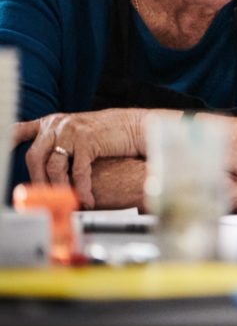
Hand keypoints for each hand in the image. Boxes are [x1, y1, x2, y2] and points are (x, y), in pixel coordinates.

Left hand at [15, 109, 147, 208]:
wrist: (134, 126)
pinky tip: (86, 199)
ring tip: (65, 202)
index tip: (1, 153)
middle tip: (41, 199)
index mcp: (51, 123)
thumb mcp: (77, 132)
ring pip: (54, 166)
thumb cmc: (107, 134)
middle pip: (34, 157)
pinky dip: (82, 188)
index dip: (7, 142)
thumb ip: (59, 144)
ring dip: (59, 188)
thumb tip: (46, 172)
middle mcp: (57, 124)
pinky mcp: (88, 140)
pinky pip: (79, 171)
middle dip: (37, 181)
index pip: (20, 130)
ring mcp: (72, 131)